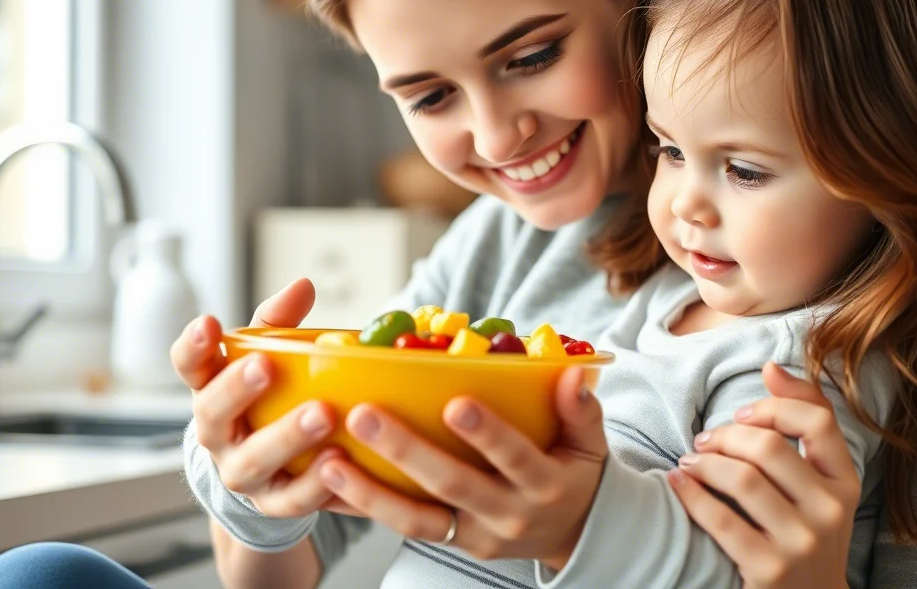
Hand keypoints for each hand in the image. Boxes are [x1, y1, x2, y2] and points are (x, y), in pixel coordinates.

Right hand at [172, 278, 357, 517]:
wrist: (270, 473)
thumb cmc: (270, 399)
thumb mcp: (270, 357)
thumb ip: (279, 323)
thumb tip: (303, 285)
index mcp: (210, 390)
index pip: (189, 367)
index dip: (193, 347)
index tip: (208, 322)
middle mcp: (217, 434)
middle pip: (214, 414)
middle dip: (237, 389)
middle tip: (264, 365)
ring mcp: (242, 472)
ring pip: (255, 460)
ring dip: (287, 437)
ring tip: (322, 415)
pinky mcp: (273, 504)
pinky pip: (292, 499)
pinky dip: (316, 484)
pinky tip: (341, 462)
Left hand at [316, 366, 608, 566]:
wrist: (572, 534)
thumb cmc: (574, 473)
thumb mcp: (590, 443)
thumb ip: (581, 410)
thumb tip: (572, 374)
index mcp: (544, 485)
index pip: (516, 458)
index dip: (488, 434)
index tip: (455, 402)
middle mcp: (506, 515)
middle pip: (453, 486)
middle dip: (406, 452)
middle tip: (366, 416)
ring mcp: (473, 534)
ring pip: (417, 520)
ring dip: (369, 493)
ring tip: (329, 462)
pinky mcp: (448, 542)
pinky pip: (402, 527)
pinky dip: (362, 509)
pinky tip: (326, 487)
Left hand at [668, 362, 859, 588]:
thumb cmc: (804, 530)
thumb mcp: (818, 483)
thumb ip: (803, 423)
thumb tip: (771, 366)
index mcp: (845, 481)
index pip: (818, 419)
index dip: (773, 405)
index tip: (743, 411)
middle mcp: (831, 510)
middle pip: (769, 445)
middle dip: (726, 435)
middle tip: (704, 442)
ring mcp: (803, 542)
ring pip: (742, 478)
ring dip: (703, 462)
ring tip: (689, 463)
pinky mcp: (770, 569)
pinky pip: (721, 519)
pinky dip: (691, 494)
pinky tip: (678, 484)